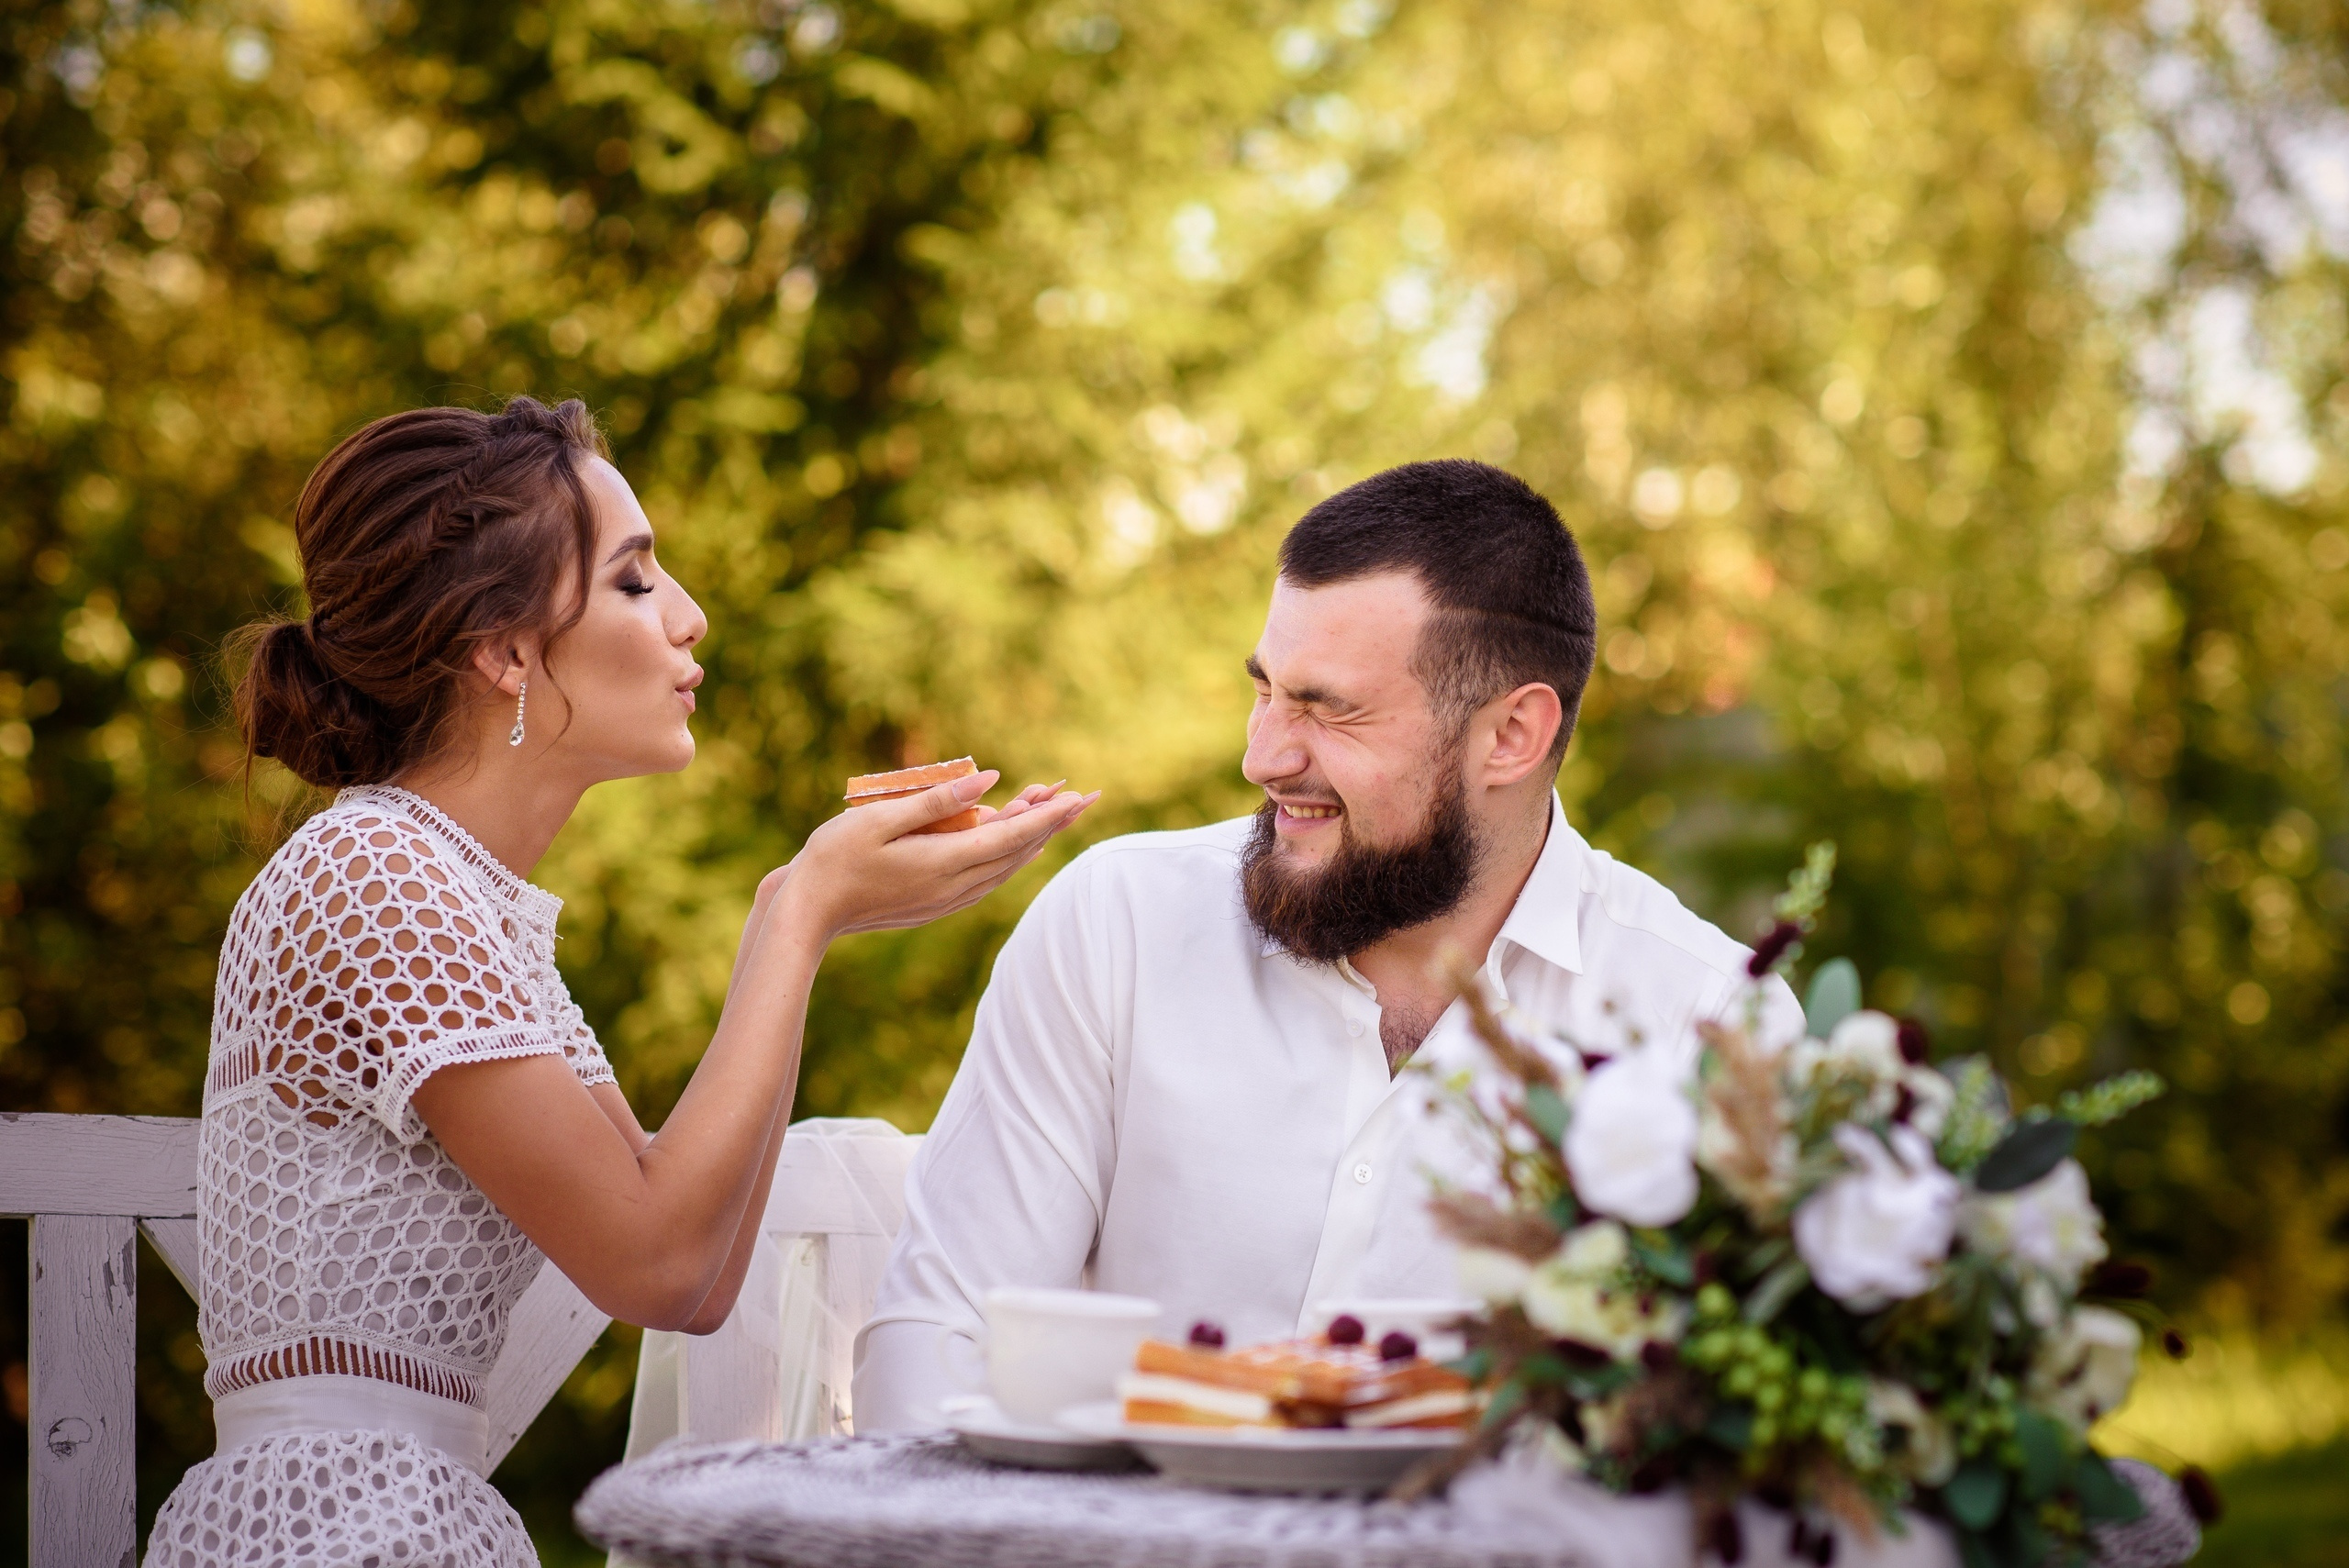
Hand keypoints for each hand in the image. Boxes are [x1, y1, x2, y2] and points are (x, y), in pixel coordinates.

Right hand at [774, 769, 1096, 942]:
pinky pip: (987, 878)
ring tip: (1057, 814)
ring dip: (1033, 839)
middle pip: (1018, 852)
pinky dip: (1009, 856)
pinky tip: (1017, 846)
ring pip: (1005, 868)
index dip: (1048, 816)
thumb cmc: (835, 857)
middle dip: (1052, 824)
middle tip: (1083, 798)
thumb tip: (990, 779)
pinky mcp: (936, 905)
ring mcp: (947, 900)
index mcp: (944, 862)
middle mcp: (954, 886)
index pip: (1012, 836)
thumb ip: (938, 800)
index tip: (1077, 797)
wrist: (809, 914)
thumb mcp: (881, 817)